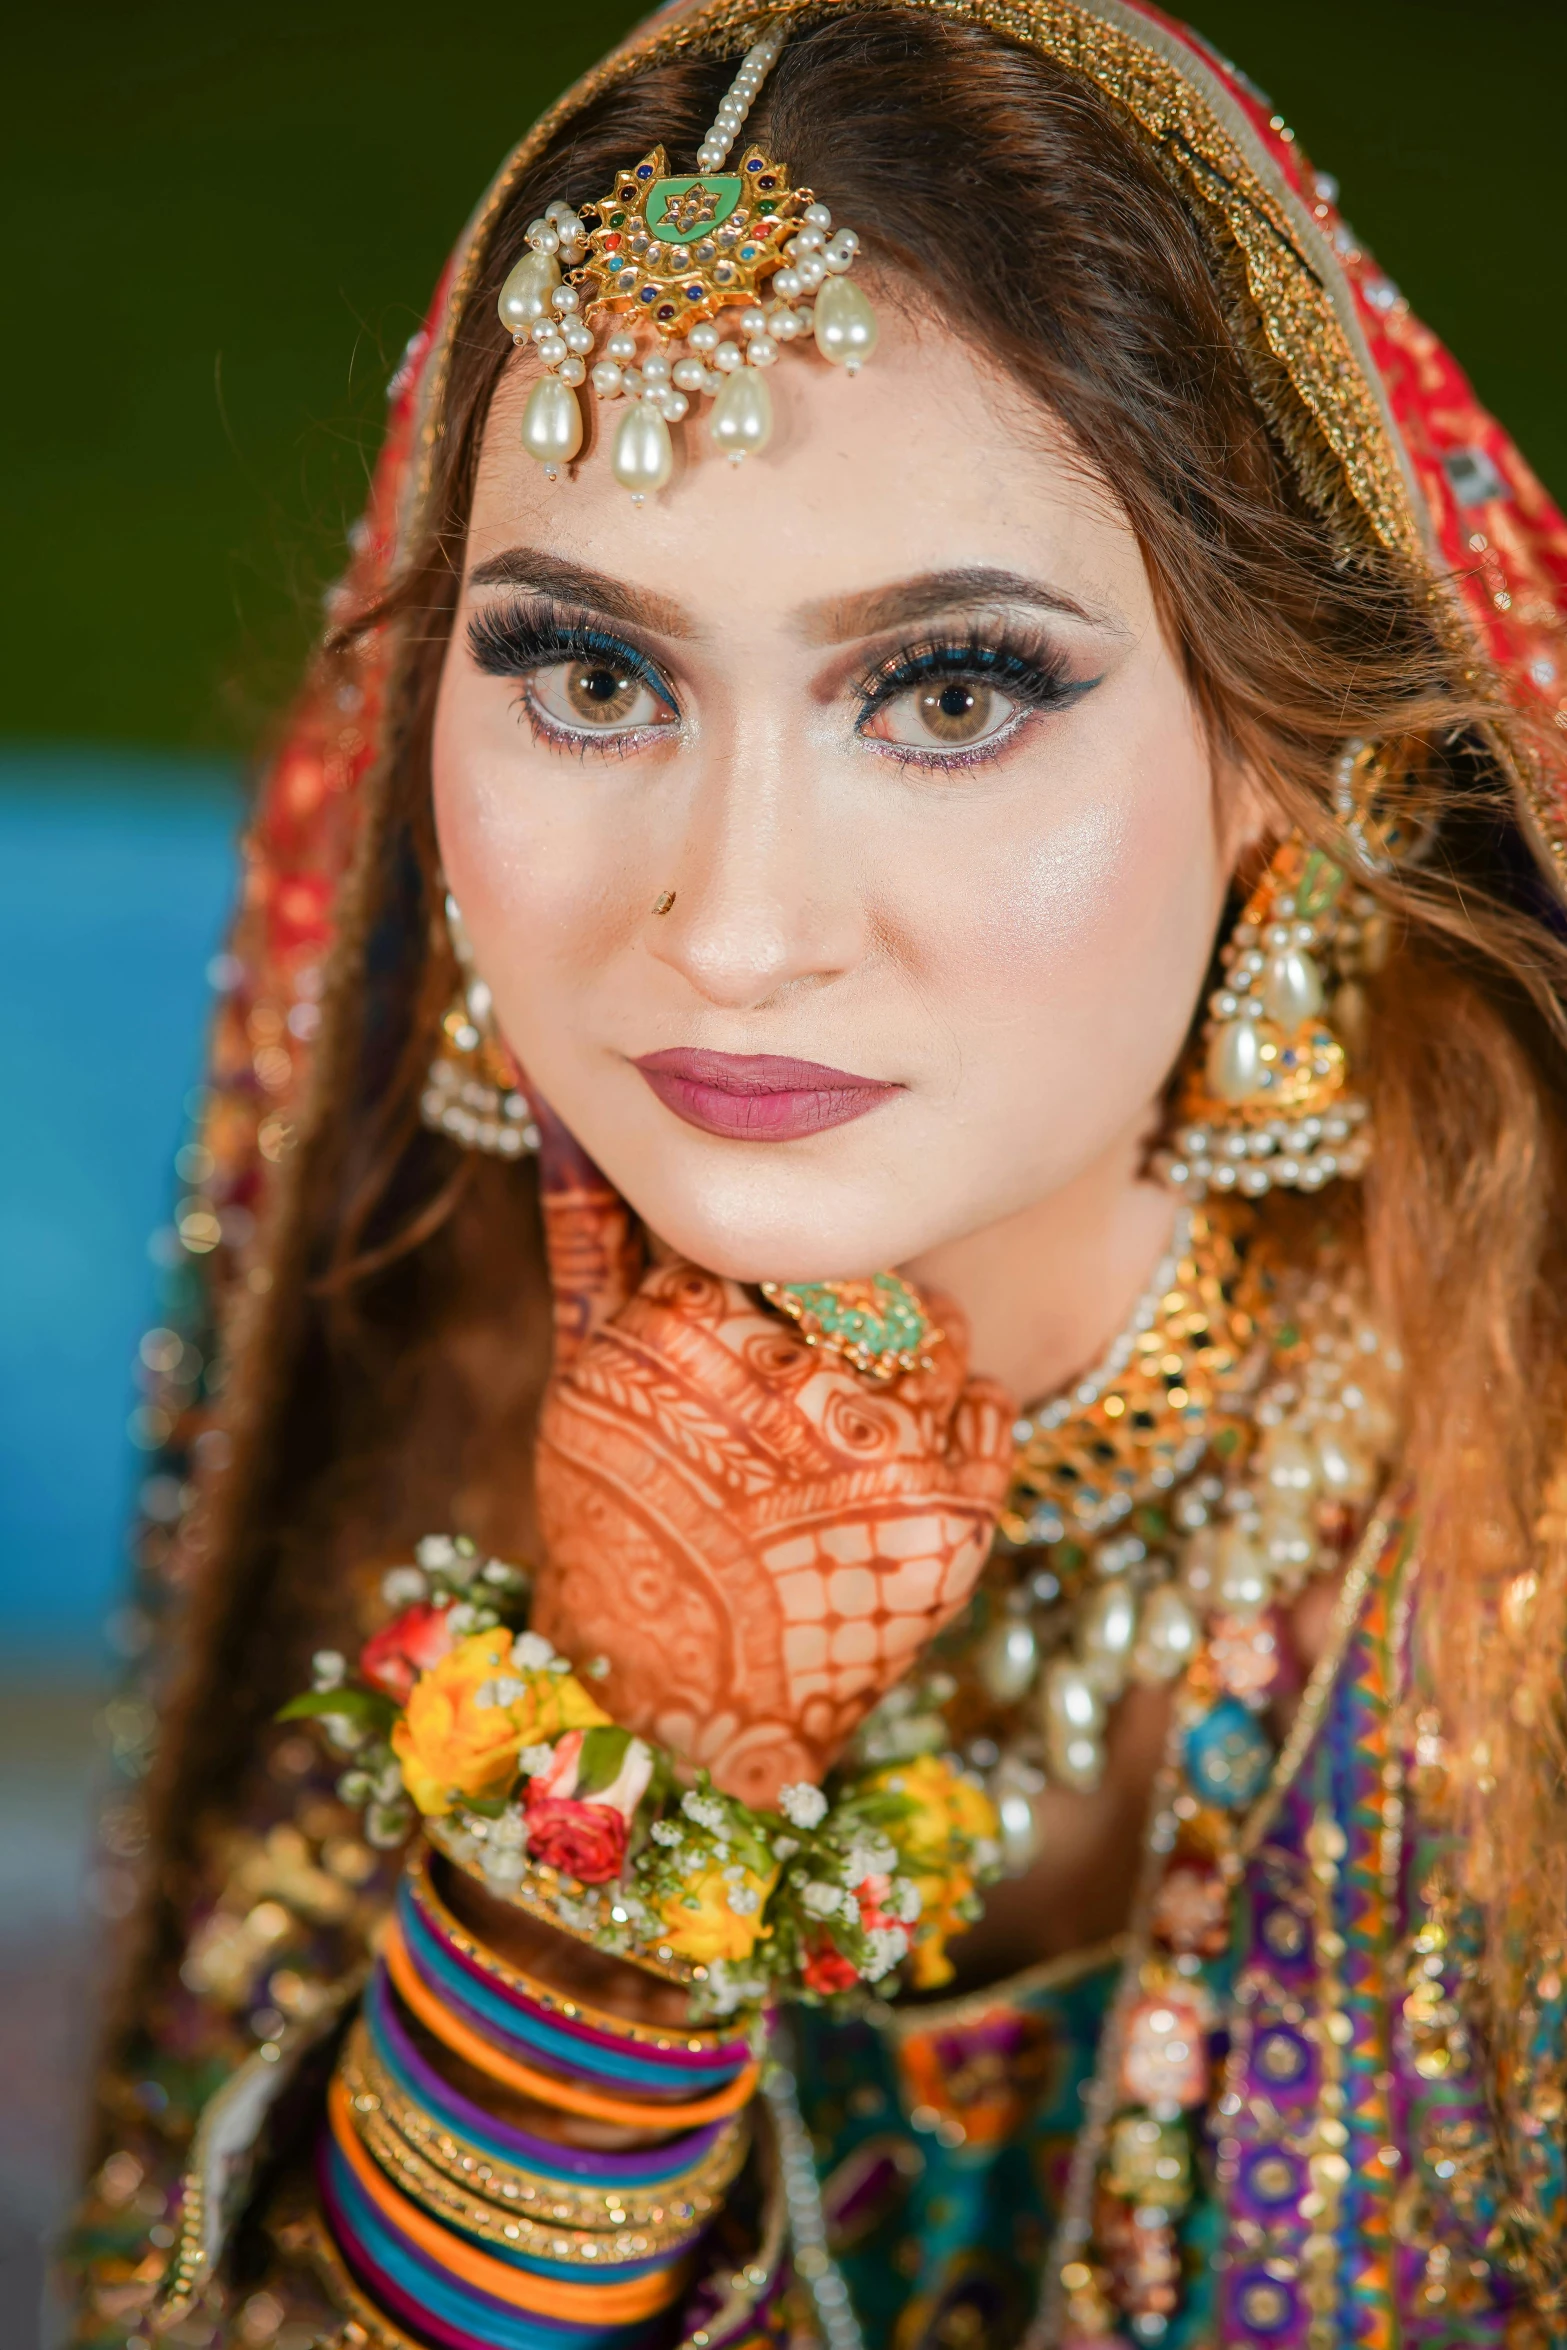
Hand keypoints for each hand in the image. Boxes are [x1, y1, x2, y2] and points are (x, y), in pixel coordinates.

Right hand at [528, 1106, 1015, 1809]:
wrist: (671, 1707)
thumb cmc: (616, 1525)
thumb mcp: (584, 1370)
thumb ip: (592, 1229)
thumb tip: (564, 1087)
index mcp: (690, 1332)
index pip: (771, 1231)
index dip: (767, 1279)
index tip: (752, 1327)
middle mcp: (787, 1382)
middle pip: (861, 1280)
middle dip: (845, 1318)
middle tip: (811, 1383)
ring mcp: (878, 1456)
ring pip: (933, 1333)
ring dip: (905, 1364)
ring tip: (849, 1431)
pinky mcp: (950, 1525)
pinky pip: (986, 1409)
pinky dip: (957, 1422)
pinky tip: (899, 1464)